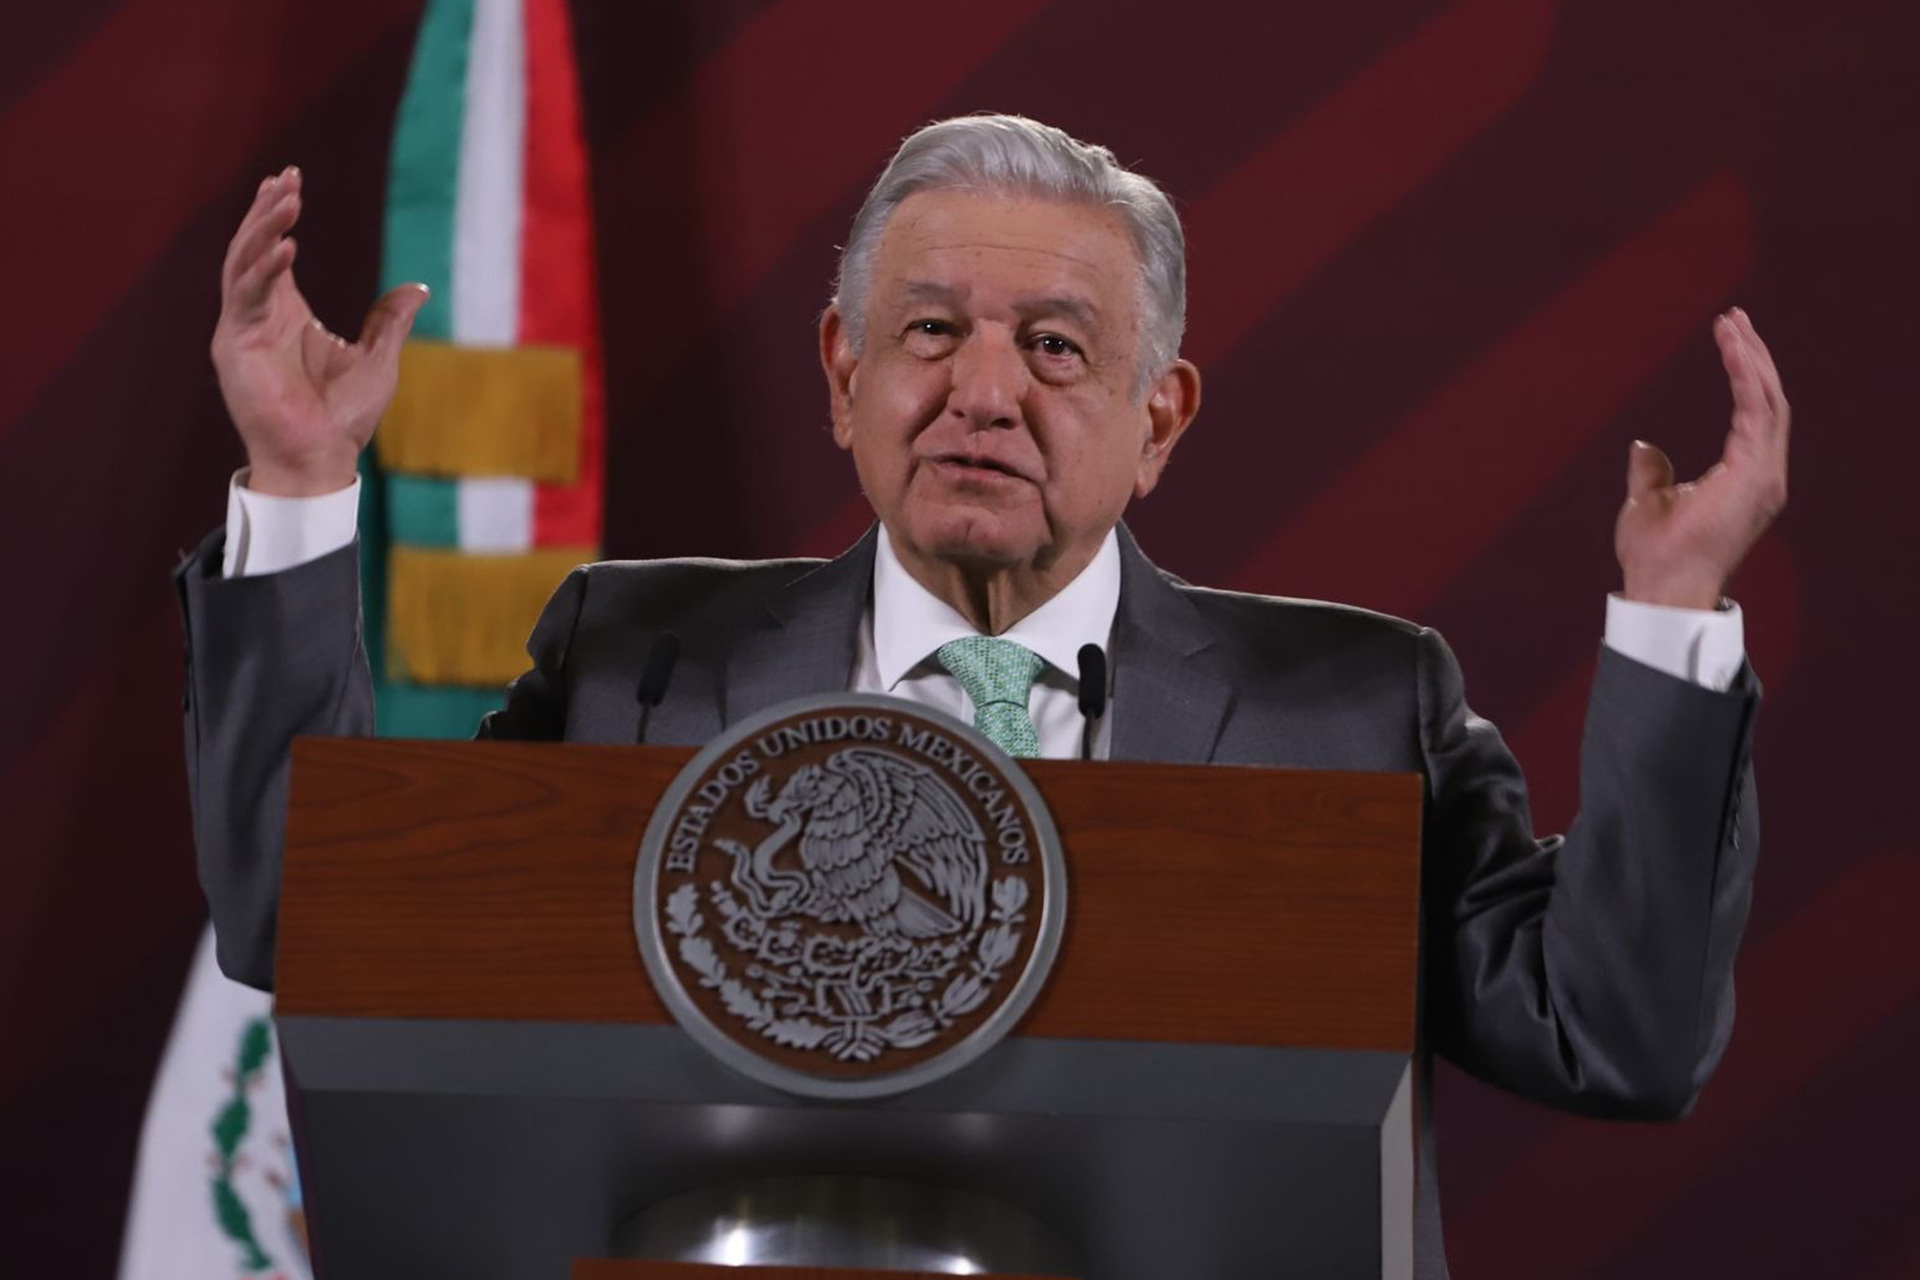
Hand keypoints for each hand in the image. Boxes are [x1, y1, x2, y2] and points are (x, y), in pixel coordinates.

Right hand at [210, 166, 428, 495]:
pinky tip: (288, 246)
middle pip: (252, 248)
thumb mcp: (378, 358)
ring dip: (261, 228)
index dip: (276, 214)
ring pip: (242, 262)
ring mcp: (242, 328)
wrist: (319, 459)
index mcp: (285, 313)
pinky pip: (245, 295)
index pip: (273, 251)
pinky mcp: (235, 345)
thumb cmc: (342, 417)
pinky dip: (265, 268)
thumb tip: (417, 288)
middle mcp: (258, 314)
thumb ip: (389, 320)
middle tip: (284, 176)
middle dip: (266, 210)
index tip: (290, 178)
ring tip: (285, 196)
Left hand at [1615, 308, 1789, 609]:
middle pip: (1768, 400)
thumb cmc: (1655, 555)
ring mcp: (1764, 474)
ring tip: (1732, 323)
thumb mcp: (1648, 501)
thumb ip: (1652, 471)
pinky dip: (1744, 374)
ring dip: (1750, 358)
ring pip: (1768, 399)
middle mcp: (1763, 473)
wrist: (1662, 585)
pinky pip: (1756, 408)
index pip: (1752, 415)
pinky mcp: (1756, 471)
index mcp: (1744, 478)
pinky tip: (1732, 345)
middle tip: (1734, 318)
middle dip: (1753, 356)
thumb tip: (1643, 446)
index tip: (1728, 339)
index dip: (1743, 375)